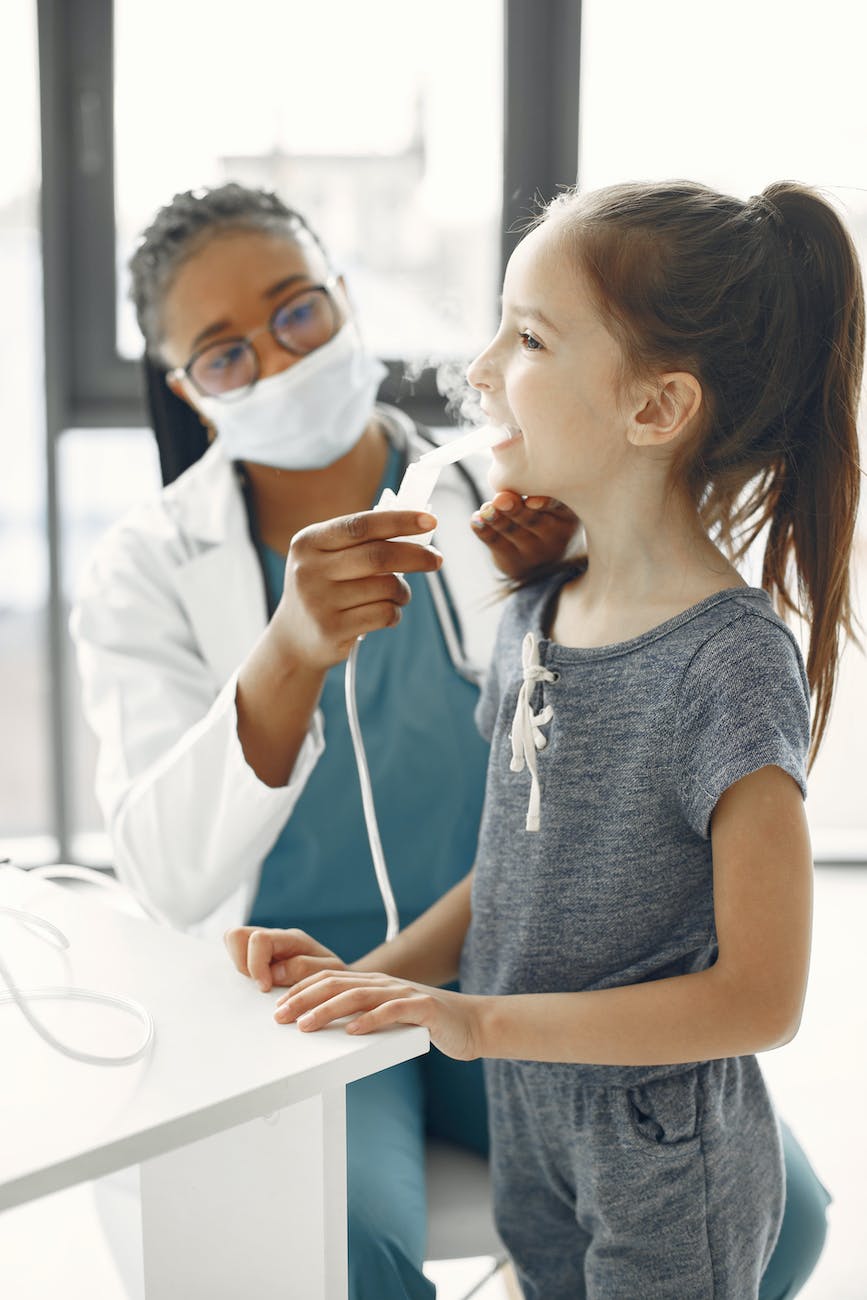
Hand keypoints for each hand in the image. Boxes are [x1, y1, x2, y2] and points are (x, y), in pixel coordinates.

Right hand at [223, 926, 345, 992]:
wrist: (338, 979)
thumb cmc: (334, 976)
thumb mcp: (328, 973)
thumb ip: (304, 968)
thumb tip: (274, 972)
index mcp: (292, 939)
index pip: (259, 939)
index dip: (255, 965)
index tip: (265, 987)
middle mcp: (275, 937)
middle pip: (236, 934)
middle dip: (241, 963)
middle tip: (261, 983)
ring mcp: (265, 944)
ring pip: (233, 940)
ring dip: (239, 964)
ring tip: (260, 981)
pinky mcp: (259, 954)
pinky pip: (237, 952)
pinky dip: (241, 966)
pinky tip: (259, 980)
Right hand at [273, 510, 442, 669]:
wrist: (294, 640)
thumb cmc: (325, 589)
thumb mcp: (329, 558)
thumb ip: (364, 542)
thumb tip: (418, 529)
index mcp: (309, 542)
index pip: (361, 525)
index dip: (399, 521)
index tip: (430, 521)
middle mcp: (309, 570)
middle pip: (378, 556)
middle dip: (415, 556)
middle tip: (436, 560)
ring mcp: (318, 601)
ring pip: (385, 587)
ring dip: (402, 590)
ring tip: (398, 594)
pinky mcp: (331, 629)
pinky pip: (383, 613)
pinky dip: (395, 612)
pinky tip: (387, 613)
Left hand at [273, 969, 483, 1060]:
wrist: (472, 1024)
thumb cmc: (425, 1023)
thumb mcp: (387, 1015)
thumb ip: (361, 1013)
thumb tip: (321, 1024)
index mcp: (373, 983)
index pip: (329, 978)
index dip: (301, 990)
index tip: (277, 1006)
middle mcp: (384, 983)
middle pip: (336, 983)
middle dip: (304, 999)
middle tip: (280, 1016)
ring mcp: (404, 993)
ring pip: (358, 995)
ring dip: (328, 1010)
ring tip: (306, 1025)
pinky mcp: (423, 1008)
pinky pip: (392, 1011)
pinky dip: (370, 1020)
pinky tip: (353, 1031)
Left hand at [471, 492, 578, 579]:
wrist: (544, 561)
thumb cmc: (546, 516)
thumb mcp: (549, 505)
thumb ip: (530, 493)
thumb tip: (503, 495)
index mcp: (566, 516)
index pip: (558, 508)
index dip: (546, 504)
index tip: (531, 501)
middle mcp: (554, 536)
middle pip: (533, 521)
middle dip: (515, 509)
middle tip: (500, 500)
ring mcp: (534, 552)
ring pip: (513, 532)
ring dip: (497, 519)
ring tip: (485, 510)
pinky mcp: (512, 561)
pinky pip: (496, 544)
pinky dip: (484, 530)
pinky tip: (475, 520)